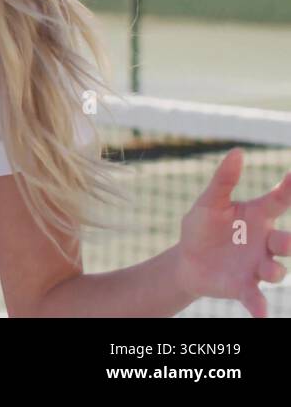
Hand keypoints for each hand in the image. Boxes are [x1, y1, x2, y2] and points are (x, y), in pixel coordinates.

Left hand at [176, 149, 290, 316]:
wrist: (186, 260)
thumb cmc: (202, 227)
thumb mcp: (208, 202)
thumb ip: (223, 180)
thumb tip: (236, 152)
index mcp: (257, 216)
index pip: (279, 201)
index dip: (290, 189)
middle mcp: (264, 242)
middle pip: (287, 242)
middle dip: (289, 243)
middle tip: (282, 242)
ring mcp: (257, 266)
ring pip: (276, 270)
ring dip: (274, 272)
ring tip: (265, 273)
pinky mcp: (244, 286)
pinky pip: (256, 298)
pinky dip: (260, 306)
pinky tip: (261, 314)